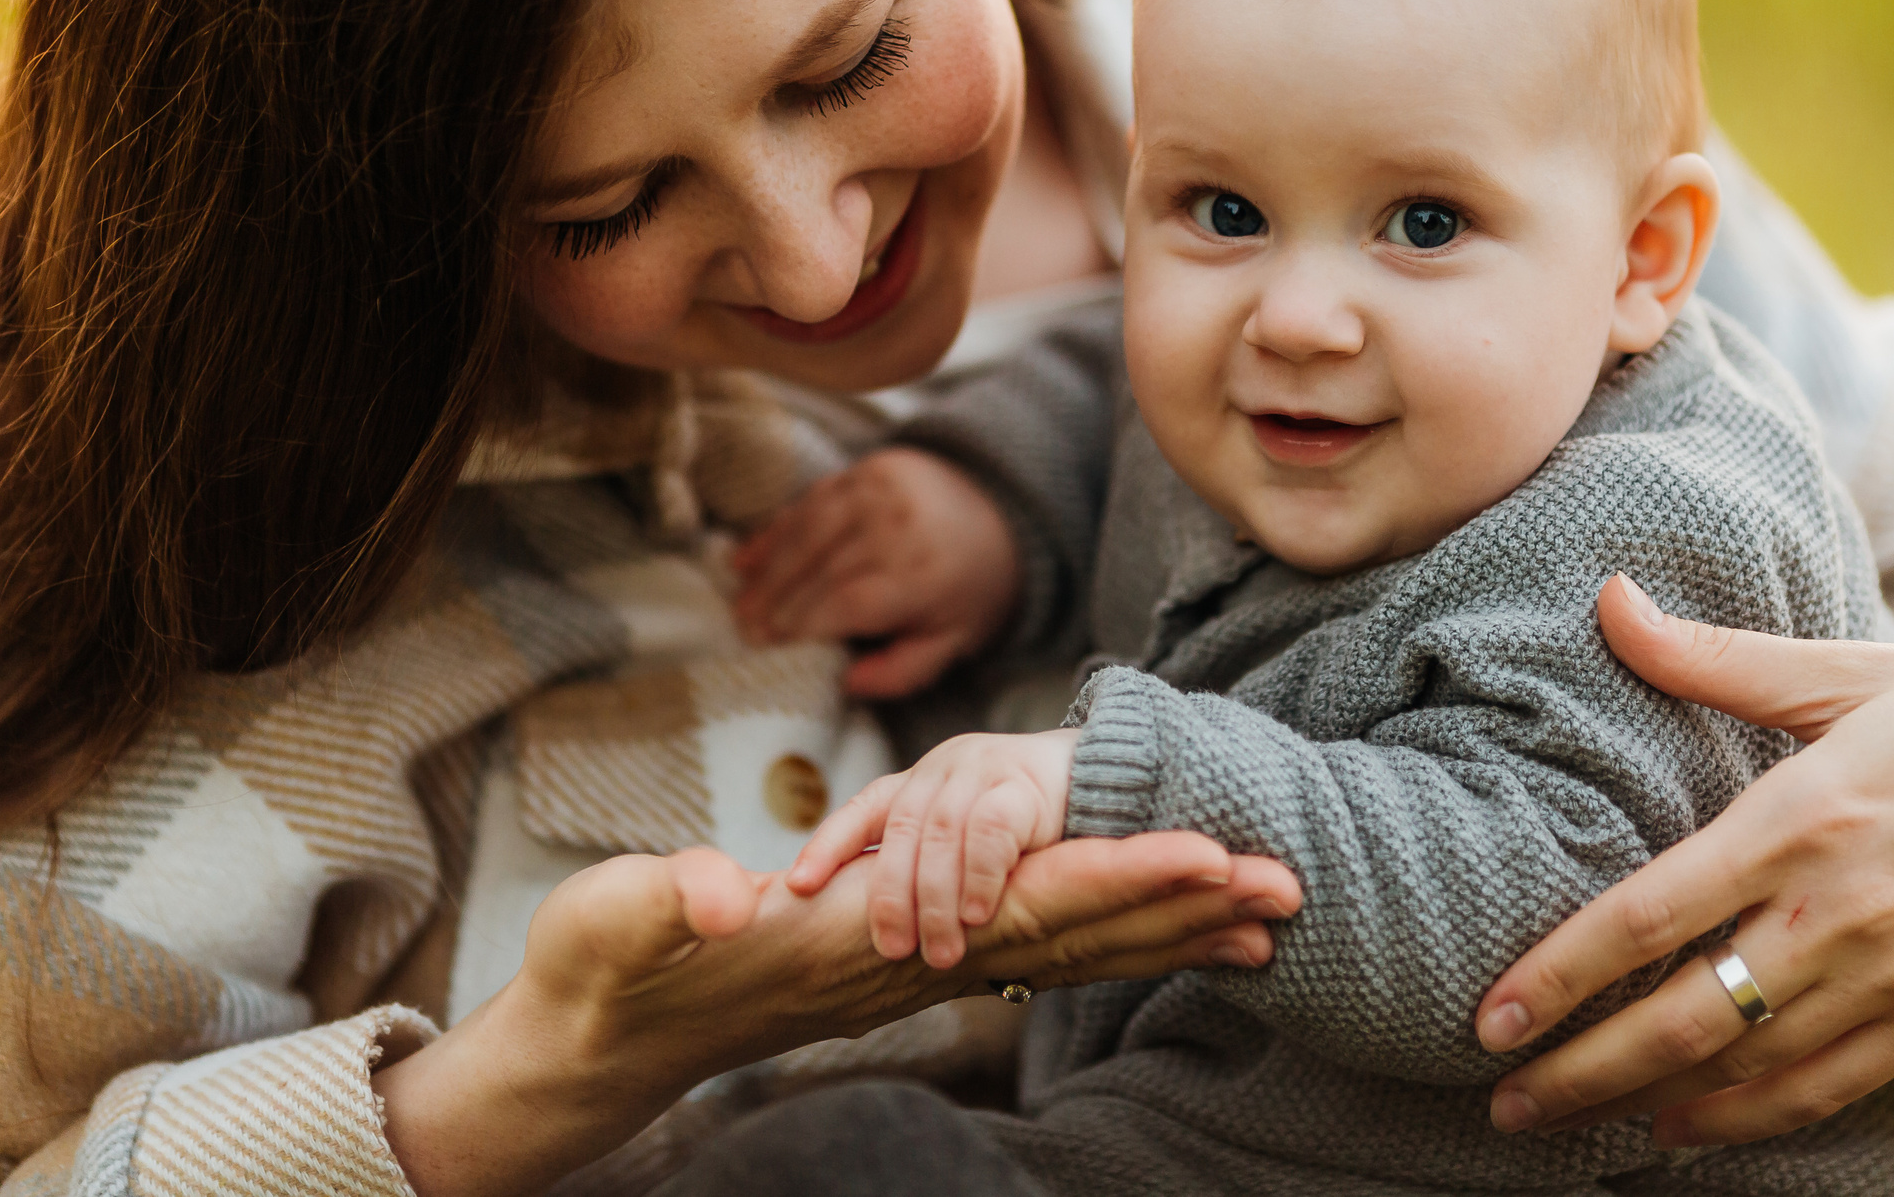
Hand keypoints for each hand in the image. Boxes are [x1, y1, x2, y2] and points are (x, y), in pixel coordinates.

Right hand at [378, 830, 1299, 1196]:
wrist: (603, 1039)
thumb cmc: (607, 972)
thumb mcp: (619, 921)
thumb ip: (672, 902)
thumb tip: (729, 896)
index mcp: (866, 941)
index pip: (1013, 906)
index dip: (1112, 878)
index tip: (1205, 854)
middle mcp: (914, 965)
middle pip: (1071, 932)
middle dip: (1181, 905)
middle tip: (1290, 880)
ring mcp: (919, 971)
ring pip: (1067, 948)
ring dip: (1167, 929)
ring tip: (1264, 912)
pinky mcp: (911, 967)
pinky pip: (1032, 953)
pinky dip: (1111, 940)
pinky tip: (1166, 935)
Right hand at [732, 447, 1020, 698]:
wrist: (1004, 509)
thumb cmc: (972, 586)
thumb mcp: (954, 640)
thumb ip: (904, 670)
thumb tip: (848, 682)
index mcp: (922, 573)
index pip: (845, 602)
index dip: (802, 626)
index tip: (769, 647)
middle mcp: (896, 525)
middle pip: (818, 568)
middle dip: (775, 604)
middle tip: (743, 632)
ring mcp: (877, 489)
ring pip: (806, 533)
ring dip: (768, 570)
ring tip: (741, 603)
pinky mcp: (865, 469)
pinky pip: (809, 502)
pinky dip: (776, 531)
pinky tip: (747, 558)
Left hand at [788, 728, 1080, 967]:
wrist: (1107, 783)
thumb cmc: (1026, 829)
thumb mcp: (965, 839)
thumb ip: (927, 867)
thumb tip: (881, 939)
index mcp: (920, 782)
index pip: (864, 810)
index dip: (828, 846)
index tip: (797, 888)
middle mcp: (943, 770)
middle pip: (900, 830)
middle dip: (890, 895)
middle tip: (892, 951)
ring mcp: (982, 771)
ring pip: (940, 835)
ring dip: (935, 899)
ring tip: (939, 951)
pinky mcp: (1023, 785)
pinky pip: (990, 830)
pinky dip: (978, 875)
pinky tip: (978, 915)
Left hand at [1475, 576, 1893, 1147]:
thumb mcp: (1851, 668)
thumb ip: (1713, 656)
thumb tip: (1605, 598)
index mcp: (1808, 813)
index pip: (1656, 910)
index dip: (1565, 971)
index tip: (1490, 1015)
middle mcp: (1847, 909)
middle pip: (1687, 1015)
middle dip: (1582, 1068)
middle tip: (1501, 1099)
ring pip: (1750, 1065)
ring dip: (1648, 1102)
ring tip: (1562, 1121)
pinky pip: (1832, 1085)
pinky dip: (1751, 1118)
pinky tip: (1681, 1130)